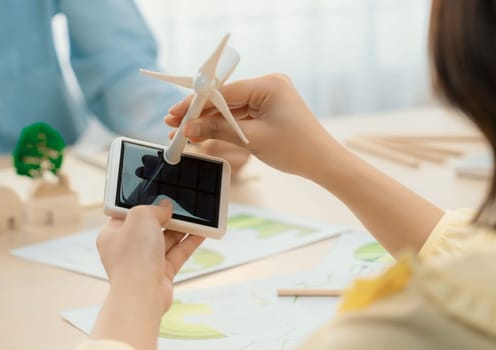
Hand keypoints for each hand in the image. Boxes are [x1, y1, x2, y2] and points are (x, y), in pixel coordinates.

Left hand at [96, 200, 205, 313]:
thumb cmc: (133, 256)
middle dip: (166, 217)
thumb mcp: (140, 216)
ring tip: (197, 216)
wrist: (142, 293)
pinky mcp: (160, 274)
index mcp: (112, 234)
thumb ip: (154, 208)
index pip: (127, 214)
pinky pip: (176, 254)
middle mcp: (126, 248)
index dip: (143, 204)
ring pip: (165, 240)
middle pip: (149, 227)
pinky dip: (188, 243)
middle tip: (181, 206)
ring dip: (181, 228)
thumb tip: (165, 207)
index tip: (158, 195)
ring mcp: (144, 262)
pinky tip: (201, 232)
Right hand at [165, 74, 343, 179]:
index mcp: (269, 84)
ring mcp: (268, 95)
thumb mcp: (252, 139)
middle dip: (198, 112)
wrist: (323, 162)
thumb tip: (188, 128)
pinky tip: (201, 132)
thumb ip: (217, 130)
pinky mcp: (268, 107)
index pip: (223, 91)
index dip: (196, 104)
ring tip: (181, 131)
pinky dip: (222, 124)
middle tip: (171, 122)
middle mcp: (268, 84)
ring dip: (207, 120)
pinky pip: (239, 113)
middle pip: (223, 97)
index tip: (175, 114)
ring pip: (228, 107)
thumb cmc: (295, 149)